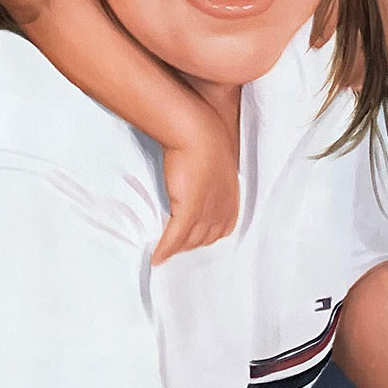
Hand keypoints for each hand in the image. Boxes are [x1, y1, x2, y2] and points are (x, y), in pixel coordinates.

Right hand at [151, 112, 238, 264]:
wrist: (196, 130)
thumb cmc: (205, 135)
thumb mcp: (215, 158)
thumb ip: (210, 175)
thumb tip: (199, 176)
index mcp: (231, 196)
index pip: (220, 228)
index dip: (205, 235)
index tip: (193, 237)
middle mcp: (221, 208)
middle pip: (205, 238)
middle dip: (190, 244)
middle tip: (175, 247)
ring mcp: (206, 211)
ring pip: (190, 240)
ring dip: (176, 248)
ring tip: (164, 251)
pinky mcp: (188, 211)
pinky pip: (174, 237)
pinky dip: (165, 249)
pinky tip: (156, 256)